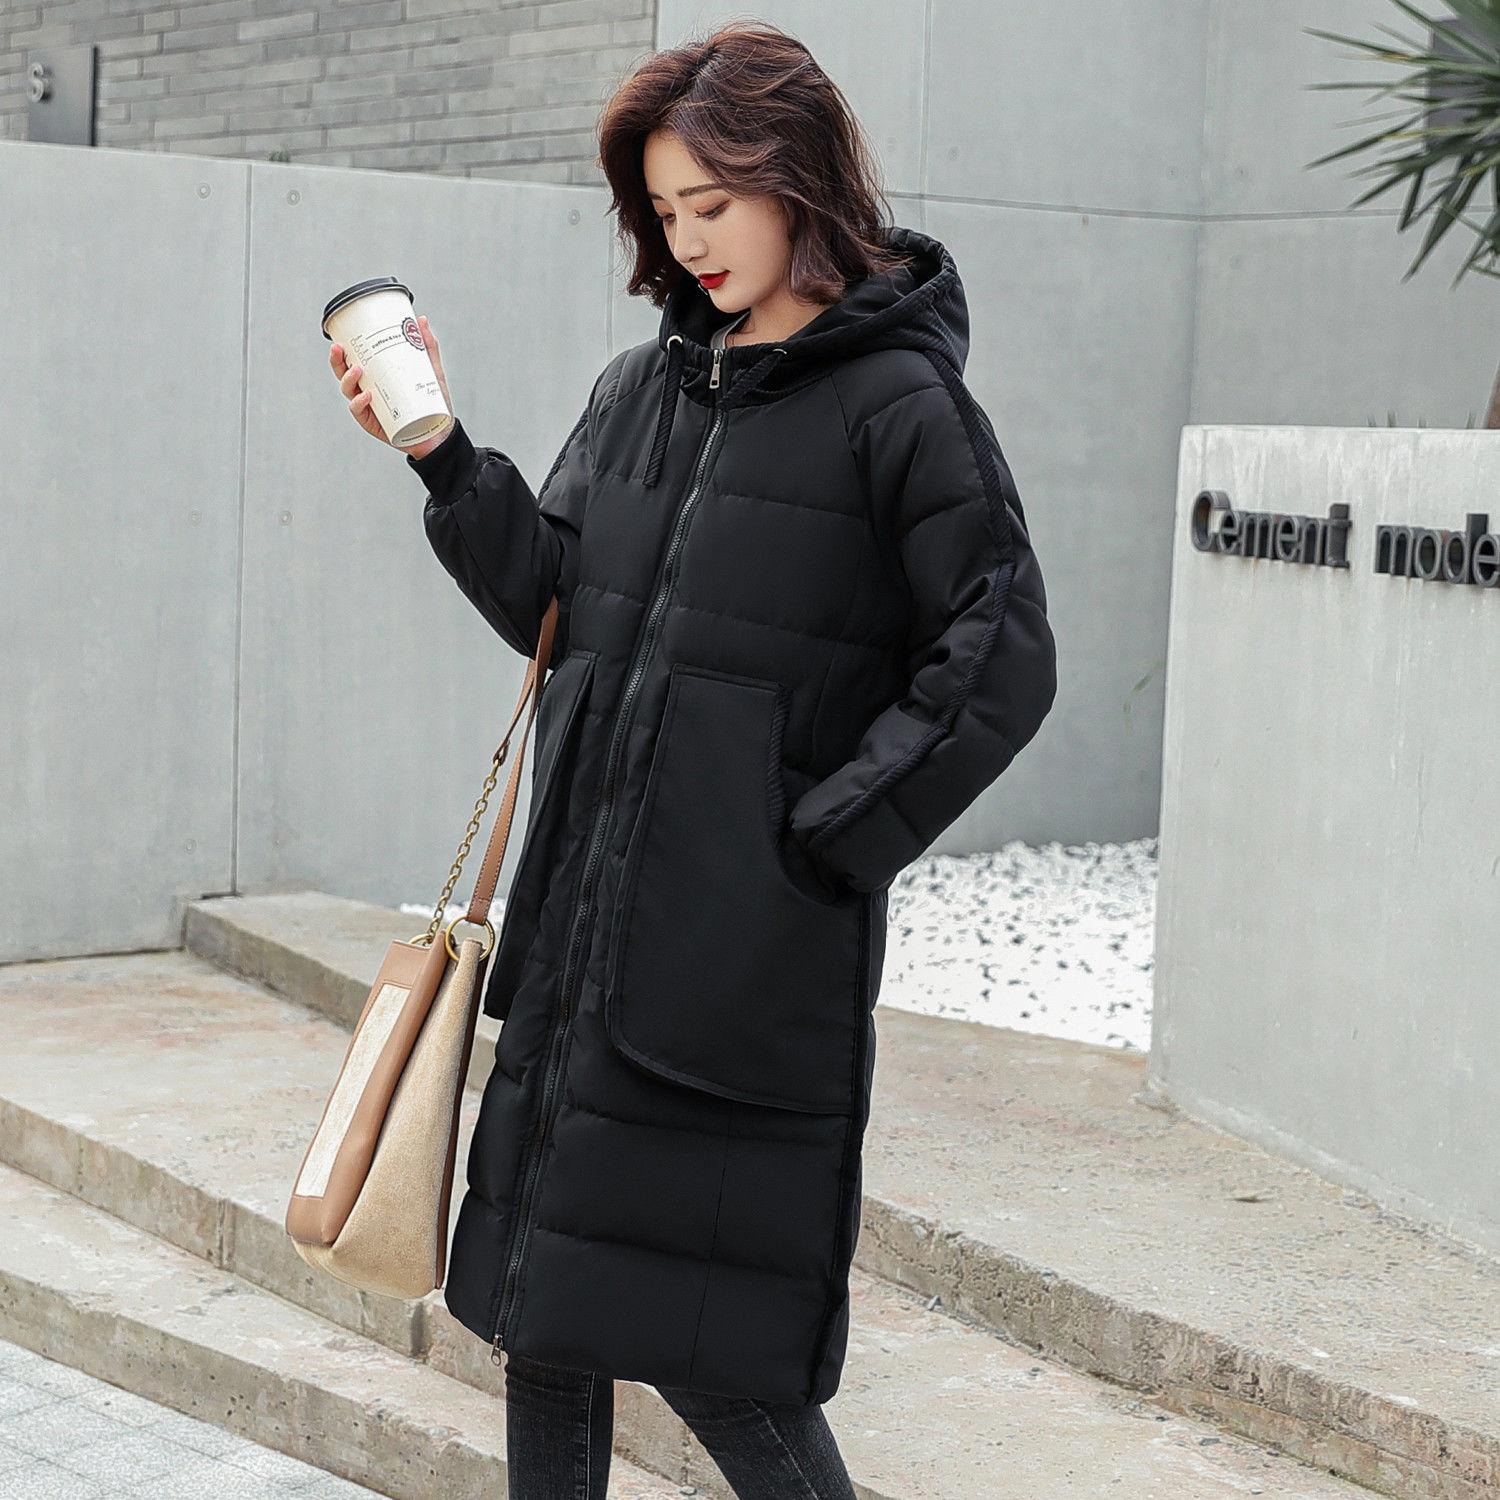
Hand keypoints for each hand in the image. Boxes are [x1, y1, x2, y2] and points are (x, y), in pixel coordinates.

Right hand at [329, 313, 455, 455]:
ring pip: (348, 391)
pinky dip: (360, 403)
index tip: (339, 338)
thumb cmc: (431, 402)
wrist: (439, 432)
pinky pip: (360, 412)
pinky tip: (367, 395)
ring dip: (348, 379)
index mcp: (376, 377)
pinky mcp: (373, 423)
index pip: (352, 361)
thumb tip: (422, 320)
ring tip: (357, 369)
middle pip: (343, 374)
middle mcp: (368, 390)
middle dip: (337, 361)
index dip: (342, 351)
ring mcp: (369, 407)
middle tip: (339, 348)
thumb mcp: (431, 371)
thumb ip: (427, 347)